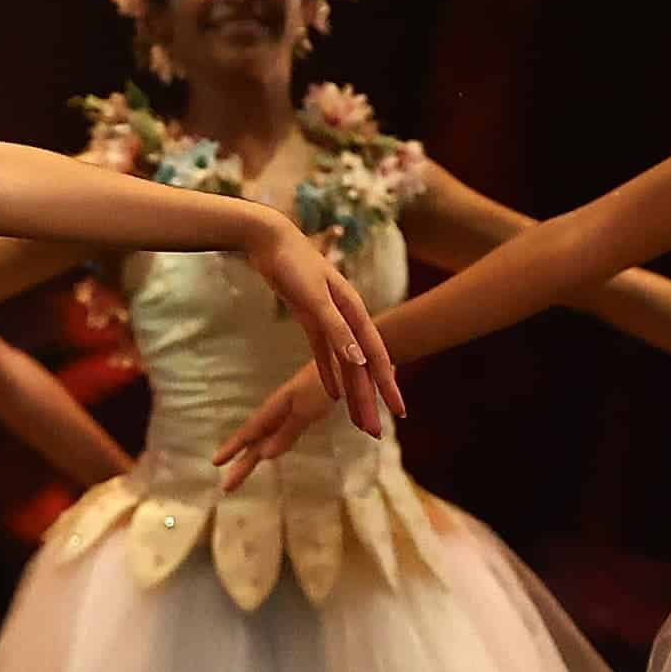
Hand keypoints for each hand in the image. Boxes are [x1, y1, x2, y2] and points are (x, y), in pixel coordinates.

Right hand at [207, 365, 331, 488]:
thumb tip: (264, 456)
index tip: (215, 463)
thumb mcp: (305, 409)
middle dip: (241, 462)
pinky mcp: (306, 410)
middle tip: (228, 486)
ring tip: (241, 469)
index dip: (232, 448)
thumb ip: (286, 432)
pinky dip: (271, 443)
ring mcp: (291, 410)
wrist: (346, 362)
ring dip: (252, 453)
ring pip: (266, 436)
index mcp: (275, 410)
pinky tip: (271, 447)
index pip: (249, 433)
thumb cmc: (324, 384)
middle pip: (255, 440)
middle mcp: (279, 412)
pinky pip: (280, 432)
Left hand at [240, 211, 401, 434]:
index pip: (375, 357)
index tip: (399, 410)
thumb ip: (336, 330)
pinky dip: (328, 373)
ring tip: (359, 420)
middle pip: (362, 366)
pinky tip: (332, 395)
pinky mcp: (311, 319)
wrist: (272, 241)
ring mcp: (330, 320)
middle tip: (376, 430)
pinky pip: (323, 353)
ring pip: (345, 363)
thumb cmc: (294, 264)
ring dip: (352, 392)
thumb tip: (358, 360)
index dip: (386, 385)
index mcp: (353, 313)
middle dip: (370, 399)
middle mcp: (347, 319)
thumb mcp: (314, 299)